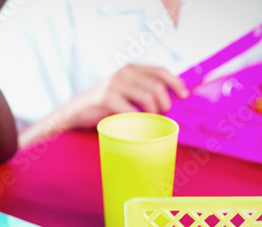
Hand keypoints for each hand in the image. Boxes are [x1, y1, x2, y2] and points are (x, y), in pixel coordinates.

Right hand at [58, 64, 187, 129]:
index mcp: (131, 69)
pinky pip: (131, 110)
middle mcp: (123, 73)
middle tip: (161, 113)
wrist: (77, 110)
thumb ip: (143, 89)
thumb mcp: (125, 90)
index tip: (184, 95)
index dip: (175, 83)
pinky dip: (137, 119)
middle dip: (164, 103)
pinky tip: (134, 123)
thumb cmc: (105, 103)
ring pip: (147, 97)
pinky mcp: (106, 98)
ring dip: (152, 112)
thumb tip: (171, 97)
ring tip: (149, 119)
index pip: (160, 71)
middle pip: (156, 86)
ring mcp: (114, 84)